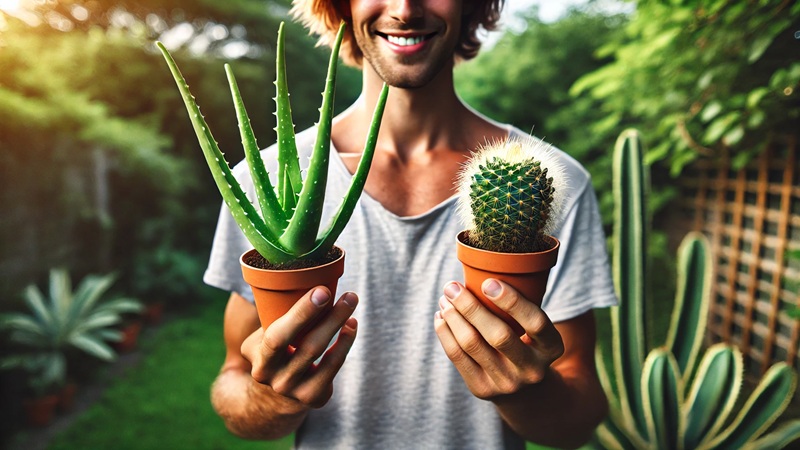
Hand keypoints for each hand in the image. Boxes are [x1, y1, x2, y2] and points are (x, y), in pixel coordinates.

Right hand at [241, 287, 357, 408]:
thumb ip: (274, 315)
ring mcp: (296, 391)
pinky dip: (345, 343)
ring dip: (342, 326)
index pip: (278, 337)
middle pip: (309, 346)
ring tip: (351, 302)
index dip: (301, 314)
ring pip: (325, 355)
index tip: (322, 290)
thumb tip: (297, 273)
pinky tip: (351, 325)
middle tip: (349, 295)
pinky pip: (334, 366)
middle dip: (332, 317)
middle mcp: (276, 380)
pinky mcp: (314, 397)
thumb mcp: (262, 335)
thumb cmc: (273, 350)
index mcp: (259, 360)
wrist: (272, 393)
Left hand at [433, 279, 563, 399]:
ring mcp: (507, 383)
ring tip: (444, 298)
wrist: (526, 392)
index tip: (489, 282)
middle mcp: (532, 370)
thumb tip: (484, 267)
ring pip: (472, 344)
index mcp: (552, 348)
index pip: (536, 322)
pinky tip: (441, 316)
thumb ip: (522, 305)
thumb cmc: (527, 343)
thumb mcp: (538, 329)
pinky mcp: (482, 389)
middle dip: (470, 307)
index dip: (512, 301)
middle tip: (452, 286)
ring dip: (453, 316)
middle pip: (498, 335)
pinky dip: (445, 332)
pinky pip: (457, 357)